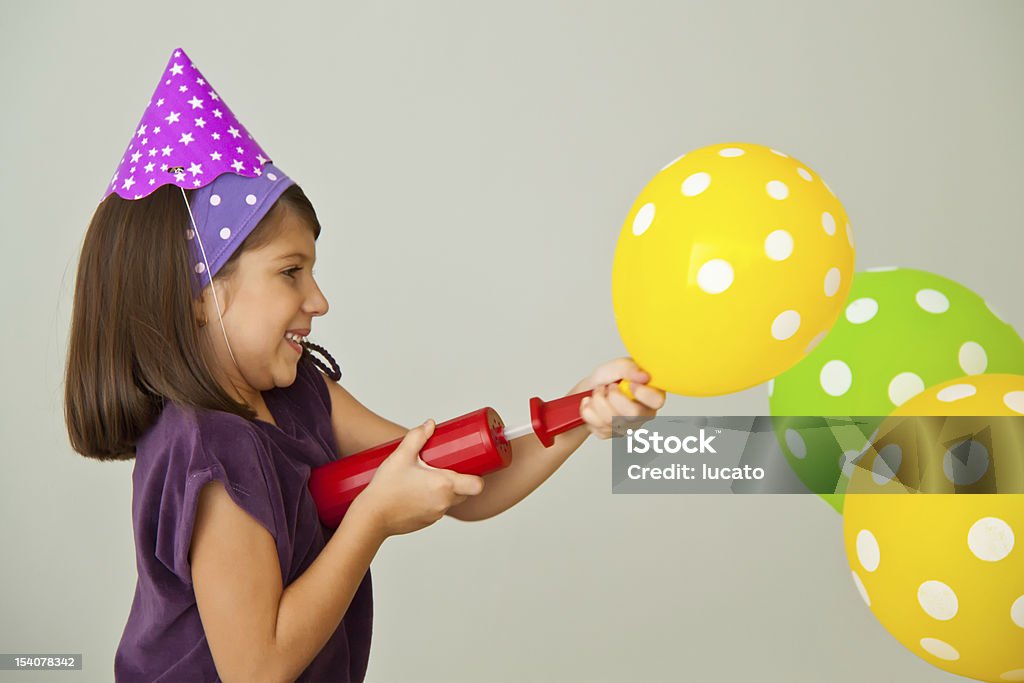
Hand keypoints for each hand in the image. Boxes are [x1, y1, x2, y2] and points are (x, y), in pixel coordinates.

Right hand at [353, 420, 484, 537]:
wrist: (370, 517)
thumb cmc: (386, 488)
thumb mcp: (401, 456)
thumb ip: (417, 437)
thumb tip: (430, 424)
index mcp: (444, 485)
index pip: (477, 484)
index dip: (477, 475)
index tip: (469, 465)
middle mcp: (444, 503)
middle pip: (465, 492)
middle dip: (459, 479)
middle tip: (444, 466)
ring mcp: (436, 515)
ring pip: (450, 500)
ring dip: (444, 490)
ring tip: (427, 477)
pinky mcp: (427, 522)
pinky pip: (437, 509)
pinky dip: (432, 500)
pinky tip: (418, 491)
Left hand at [577, 357, 665, 439]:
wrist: (589, 388)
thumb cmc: (609, 377)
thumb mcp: (619, 365)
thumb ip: (631, 369)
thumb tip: (644, 376)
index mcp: (651, 396)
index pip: (656, 401)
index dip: (642, 393)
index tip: (629, 384)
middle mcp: (642, 415)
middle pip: (632, 414)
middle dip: (613, 396)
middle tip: (610, 386)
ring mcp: (626, 427)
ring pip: (610, 420)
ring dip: (598, 400)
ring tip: (599, 391)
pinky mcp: (609, 433)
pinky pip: (596, 424)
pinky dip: (588, 409)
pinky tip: (593, 403)